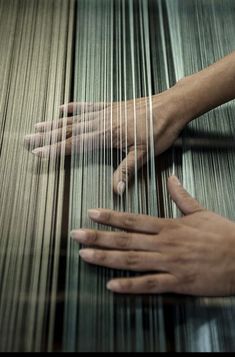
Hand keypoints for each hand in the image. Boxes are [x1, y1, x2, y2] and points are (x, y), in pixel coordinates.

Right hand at [25, 83, 189, 193]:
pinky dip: (74, 107)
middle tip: (29, 138)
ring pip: (74, 119)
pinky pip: (88, 106)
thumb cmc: (160, 129)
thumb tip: (116, 189)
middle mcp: (102, 122)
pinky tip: (63, 108)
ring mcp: (105, 113)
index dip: (55, 149)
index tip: (39, 152)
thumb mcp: (144, 153)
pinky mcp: (112, 107)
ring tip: (39, 126)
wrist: (171, 107)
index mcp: (107, 135)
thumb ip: (126, 170)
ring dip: (55, 123)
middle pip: (68, 130)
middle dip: (47, 136)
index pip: (75, 144)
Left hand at [71, 176, 234, 295]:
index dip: (110, 216)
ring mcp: (170, 263)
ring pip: (132, 261)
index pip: (133, 220)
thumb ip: (182, 196)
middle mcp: (165, 244)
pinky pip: (150, 284)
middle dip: (98, 237)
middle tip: (76, 235)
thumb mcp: (202, 212)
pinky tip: (111, 285)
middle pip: (125, 240)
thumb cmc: (223, 235)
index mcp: (169, 226)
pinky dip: (130, 286)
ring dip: (106, 258)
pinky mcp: (178, 282)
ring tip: (85, 255)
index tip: (91, 213)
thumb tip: (171, 178)